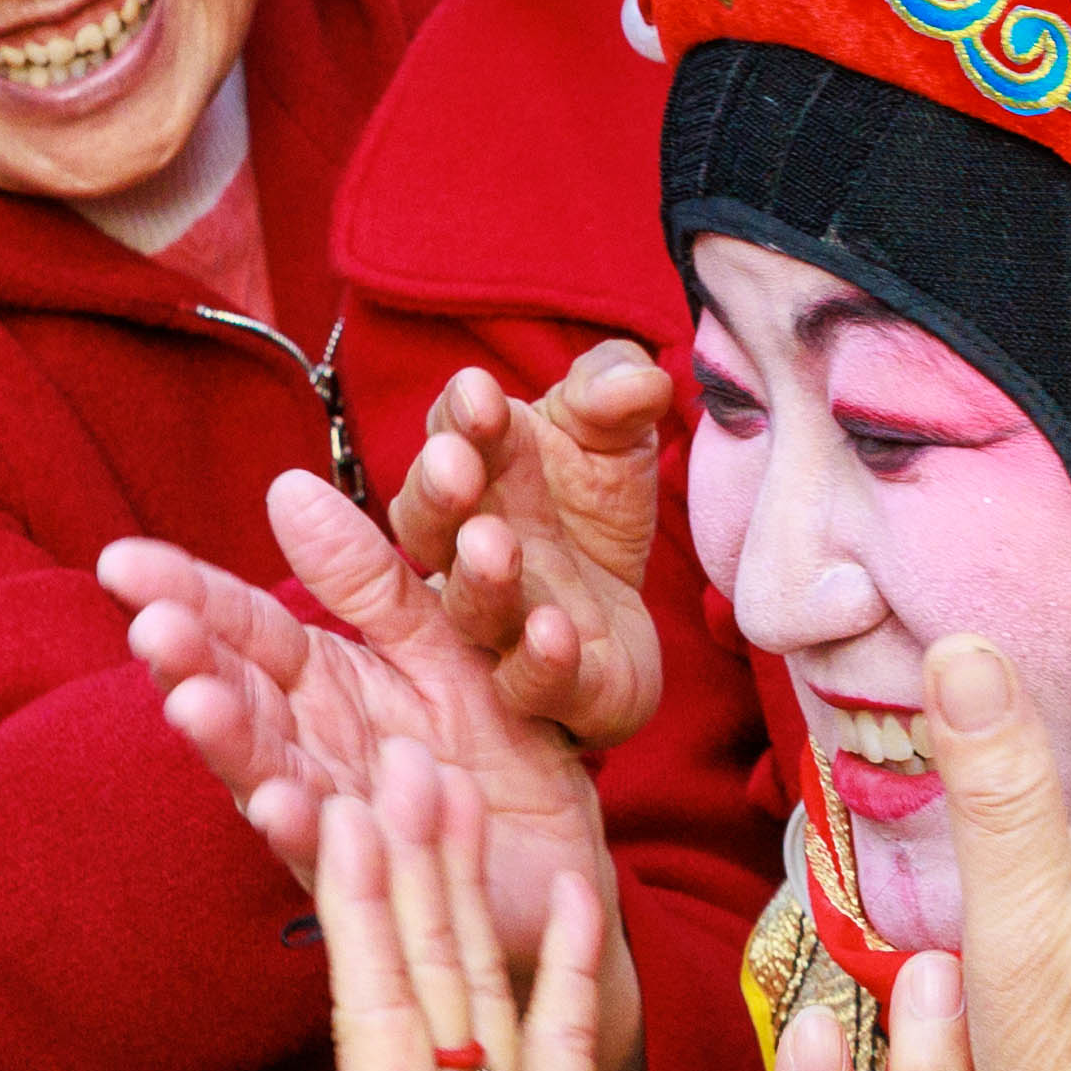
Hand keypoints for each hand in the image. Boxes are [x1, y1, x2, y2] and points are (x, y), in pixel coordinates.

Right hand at [104, 466, 623, 979]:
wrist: (565, 858)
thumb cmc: (499, 747)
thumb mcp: (440, 640)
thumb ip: (367, 578)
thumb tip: (284, 487)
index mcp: (322, 679)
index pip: (241, 626)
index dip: (184, 593)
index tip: (120, 561)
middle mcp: (311, 745)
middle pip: (237, 696)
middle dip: (191, 665)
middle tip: (152, 628)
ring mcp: (335, 814)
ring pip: (269, 772)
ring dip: (230, 742)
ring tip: (193, 704)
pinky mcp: (377, 879)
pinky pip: (337, 853)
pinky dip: (304, 831)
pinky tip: (276, 803)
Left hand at [249, 740, 616, 1070]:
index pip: (375, 1013)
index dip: (363, 911)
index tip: (346, 802)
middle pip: (425, 969)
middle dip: (411, 856)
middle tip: (405, 735)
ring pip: (486, 989)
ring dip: (475, 886)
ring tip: (469, 779)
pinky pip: (561, 1059)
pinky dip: (566, 976)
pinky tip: (572, 900)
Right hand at [383, 341, 679, 753]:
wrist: (627, 601)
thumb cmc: (593, 500)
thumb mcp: (612, 431)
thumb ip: (615, 393)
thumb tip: (641, 381)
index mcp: (476, 473)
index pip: (452, 438)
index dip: (461, 419)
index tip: (480, 395)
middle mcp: (467, 551)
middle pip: (430, 526)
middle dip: (438, 495)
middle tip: (455, 467)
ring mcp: (502, 625)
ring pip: (470, 610)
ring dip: (479, 580)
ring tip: (494, 546)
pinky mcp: (553, 689)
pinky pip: (532, 684)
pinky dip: (539, 663)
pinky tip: (556, 631)